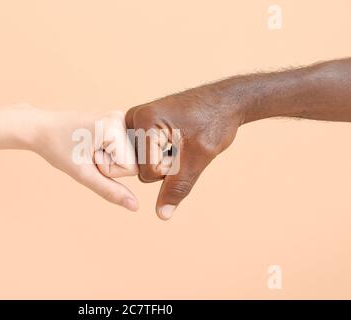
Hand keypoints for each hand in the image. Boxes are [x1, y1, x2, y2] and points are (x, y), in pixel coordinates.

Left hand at [30, 108, 138, 210]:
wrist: (40, 128)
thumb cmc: (57, 148)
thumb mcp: (83, 173)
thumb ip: (111, 190)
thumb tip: (135, 206)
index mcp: (115, 126)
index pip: (132, 169)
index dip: (109, 171)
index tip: (89, 158)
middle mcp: (122, 118)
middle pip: (134, 161)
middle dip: (111, 165)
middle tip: (88, 153)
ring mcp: (121, 117)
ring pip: (130, 156)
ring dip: (110, 158)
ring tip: (89, 147)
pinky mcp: (117, 120)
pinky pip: (124, 148)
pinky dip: (109, 151)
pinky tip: (93, 142)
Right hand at [125, 84, 243, 219]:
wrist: (226, 101)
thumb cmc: (214, 122)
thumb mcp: (198, 158)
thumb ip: (177, 187)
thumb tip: (162, 215)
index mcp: (143, 121)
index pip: (146, 172)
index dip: (172, 170)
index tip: (188, 147)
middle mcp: (134, 118)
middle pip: (141, 168)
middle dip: (166, 165)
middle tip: (186, 144)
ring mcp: (137, 121)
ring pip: (144, 163)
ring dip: (165, 161)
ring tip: (183, 141)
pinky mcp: (142, 125)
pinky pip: (146, 154)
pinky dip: (163, 154)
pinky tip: (177, 140)